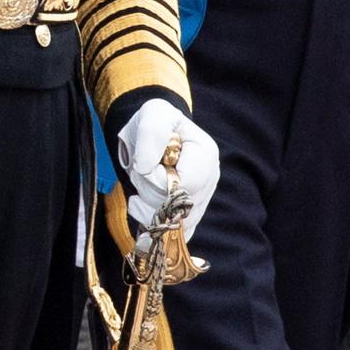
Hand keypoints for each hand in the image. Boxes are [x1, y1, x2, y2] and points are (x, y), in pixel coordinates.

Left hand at [117, 99, 219, 239]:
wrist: (152, 136)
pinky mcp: (188, 217)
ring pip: (173, 223)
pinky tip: (140, 204)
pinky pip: (171, 235)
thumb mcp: (152, 115)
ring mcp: (200, 202)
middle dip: (150, 192)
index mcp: (206, 154)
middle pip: (179, 207)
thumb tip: (146, 166)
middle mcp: (209, 181)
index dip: (158, 181)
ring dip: (147, 206)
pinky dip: (150, 223)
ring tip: (143, 183)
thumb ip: (151, 134)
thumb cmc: (156, 122)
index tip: (143, 166)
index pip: (186, 185)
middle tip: (141, 171)